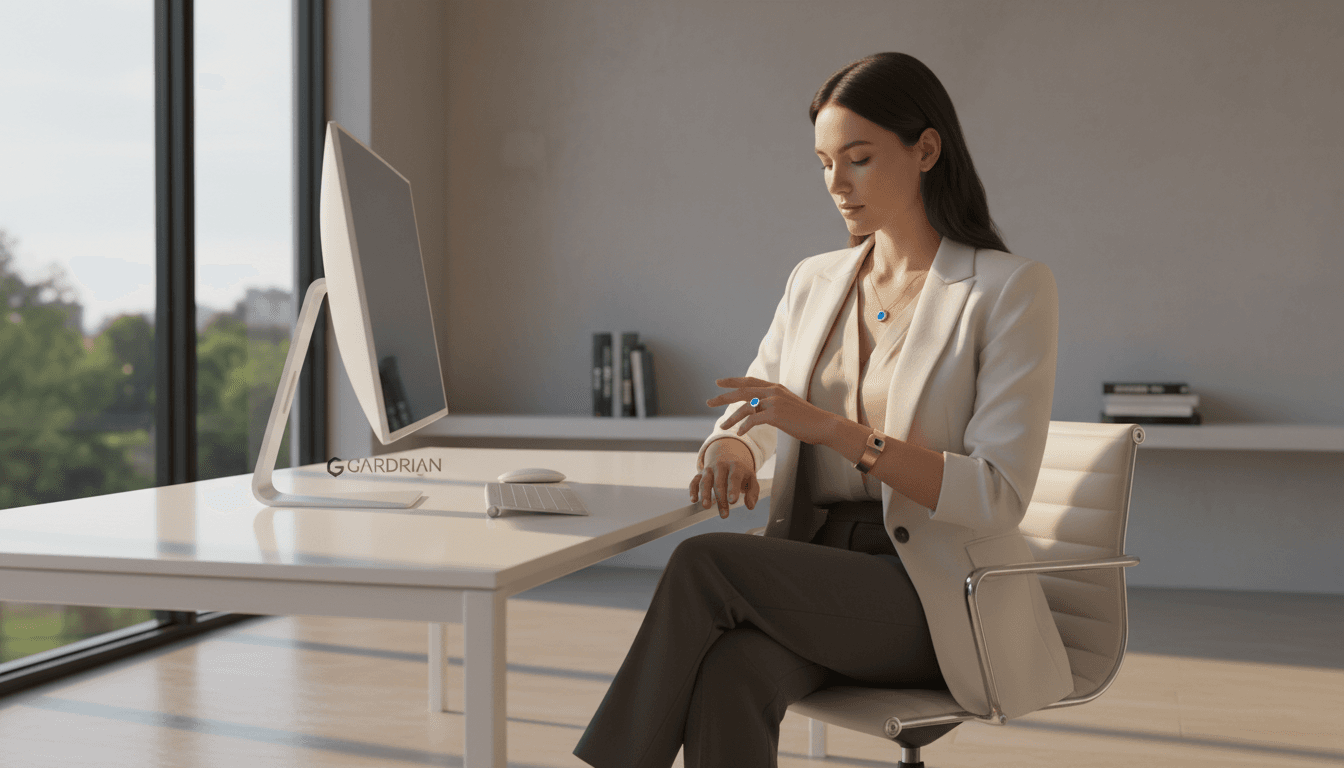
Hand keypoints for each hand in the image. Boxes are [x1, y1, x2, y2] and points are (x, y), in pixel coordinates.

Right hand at [690, 438, 758, 518]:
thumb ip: (753, 493)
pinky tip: (694, 500)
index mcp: (735, 466)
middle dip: (721, 499)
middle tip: (724, 514)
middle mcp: (721, 466)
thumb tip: (750, 505)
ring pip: (705, 481)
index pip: (734, 477)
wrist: (727, 457)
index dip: (733, 489)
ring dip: (705, 494)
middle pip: (719, 482)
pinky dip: (693, 490)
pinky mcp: (700, 474)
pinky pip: (694, 481)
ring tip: (706, 506)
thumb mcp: (751, 479)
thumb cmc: (740, 473)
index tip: (733, 501)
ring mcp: (709, 470)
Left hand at [707, 377, 837, 446]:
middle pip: (742, 392)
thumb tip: (760, 408)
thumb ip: (774, 403)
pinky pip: (754, 420)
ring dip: (732, 419)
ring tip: (722, 427)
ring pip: (746, 408)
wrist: (823, 425)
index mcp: (775, 388)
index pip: (749, 381)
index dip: (733, 381)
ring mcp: (775, 402)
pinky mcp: (777, 415)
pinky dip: (745, 427)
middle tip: (708, 401)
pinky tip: (740, 433)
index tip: (718, 383)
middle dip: (723, 397)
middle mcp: (773, 391)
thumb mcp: (788, 405)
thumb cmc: (807, 419)